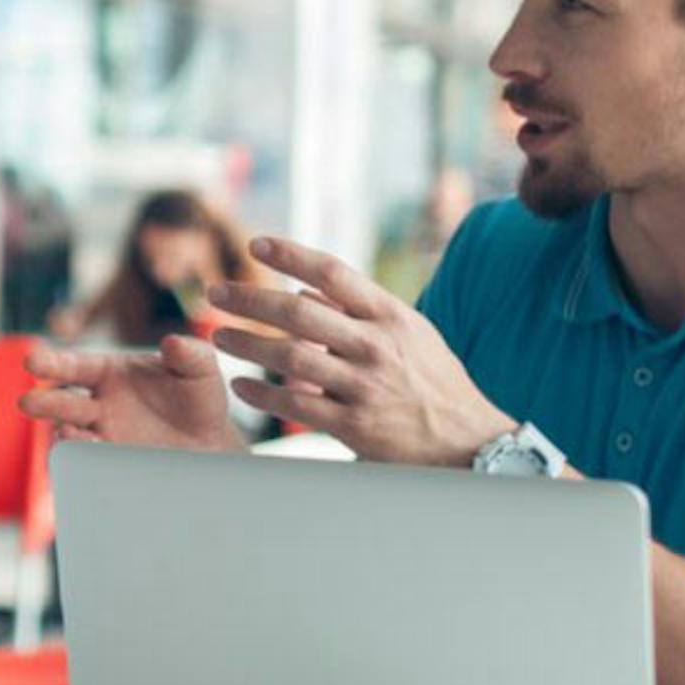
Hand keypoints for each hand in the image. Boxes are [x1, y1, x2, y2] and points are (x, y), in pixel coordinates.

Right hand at [19, 337, 239, 451]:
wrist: (210, 445)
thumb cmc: (199, 399)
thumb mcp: (201, 370)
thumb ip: (189, 354)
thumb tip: (172, 343)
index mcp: (109, 372)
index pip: (75, 365)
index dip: (54, 363)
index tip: (33, 362)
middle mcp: (97, 404)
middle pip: (62, 402)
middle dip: (44, 403)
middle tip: (28, 403)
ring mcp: (101, 436)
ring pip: (69, 437)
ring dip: (61, 437)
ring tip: (66, 436)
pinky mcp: (109, 465)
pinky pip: (85, 465)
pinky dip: (79, 464)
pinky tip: (89, 458)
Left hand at [204, 237, 512, 467]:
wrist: (468, 440)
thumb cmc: (433, 380)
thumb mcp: (409, 333)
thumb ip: (359, 309)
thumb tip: (304, 286)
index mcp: (391, 316)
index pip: (334, 272)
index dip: (292, 254)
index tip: (258, 244)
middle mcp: (375, 345)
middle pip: (299, 312)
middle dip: (250, 298)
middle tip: (216, 291)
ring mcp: (363, 385)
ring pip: (290, 357)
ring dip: (247, 344)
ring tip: (219, 336)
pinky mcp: (354, 425)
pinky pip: (296, 405)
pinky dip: (262, 394)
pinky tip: (241, 386)